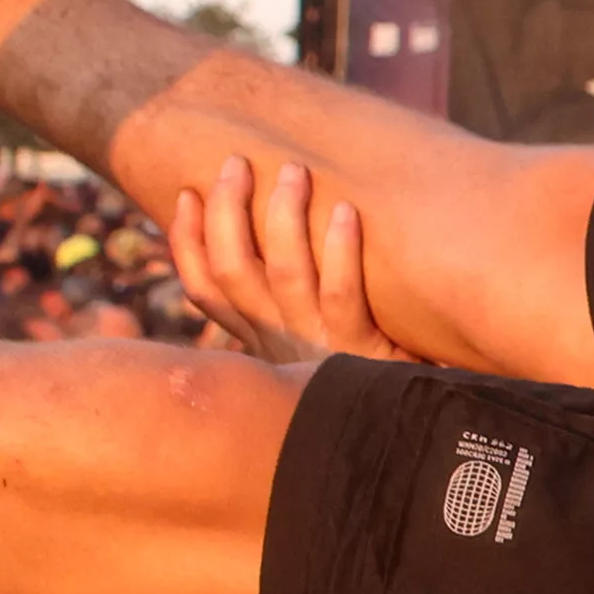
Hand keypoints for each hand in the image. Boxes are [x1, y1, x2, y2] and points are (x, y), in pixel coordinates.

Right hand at [166, 157, 416, 364]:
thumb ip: (294, 304)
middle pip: (231, 272)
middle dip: (225, 211)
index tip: (187, 192)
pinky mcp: (360, 353)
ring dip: (284, 216)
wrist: (408, 433)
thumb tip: (280, 233)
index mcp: (261, 341)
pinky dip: (340, 251)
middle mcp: (279, 343)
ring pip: (282, 275)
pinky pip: (342, 296)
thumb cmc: (369, 372)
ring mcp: (317, 348)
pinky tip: (346, 211)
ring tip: (295, 170)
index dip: (186, 242)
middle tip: (237, 161)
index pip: (205, 289)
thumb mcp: (316, 344)